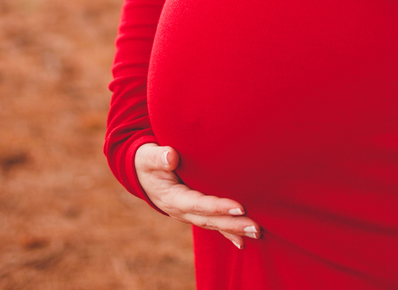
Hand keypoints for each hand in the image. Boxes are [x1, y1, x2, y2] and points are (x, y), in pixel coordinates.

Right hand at [134, 143, 259, 249]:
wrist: (141, 173)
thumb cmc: (147, 161)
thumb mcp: (147, 157)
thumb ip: (158, 157)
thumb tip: (170, 156)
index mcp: (172, 198)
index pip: (198, 204)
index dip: (218, 207)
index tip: (240, 207)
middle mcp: (181, 210)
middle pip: (209, 220)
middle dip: (233, 224)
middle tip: (256, 227)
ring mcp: (188, 213)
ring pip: (213, 223)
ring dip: (234, 229)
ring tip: (256, 233)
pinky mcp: (195, 211)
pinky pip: (212, 223)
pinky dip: (227, 232)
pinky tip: (242, 241)